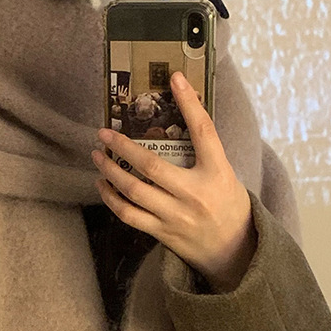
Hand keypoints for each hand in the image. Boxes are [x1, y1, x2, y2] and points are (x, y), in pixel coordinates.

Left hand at [91, 71, 256, 293]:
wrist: (234, 252)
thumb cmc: (228, 207)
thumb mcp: (225, 175)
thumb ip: (204, 154)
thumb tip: (177, 121)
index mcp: (217, 173)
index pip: (204, 132)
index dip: (189, 103)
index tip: (175, 78)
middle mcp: (195, 195)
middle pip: (151, 166)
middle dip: (123, 147)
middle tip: (103, 133)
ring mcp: (176, 216)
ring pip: (134, 192)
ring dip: (110, 172)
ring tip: (97, 157)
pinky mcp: (162, 233)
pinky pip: (129, 215)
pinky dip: (111, 199)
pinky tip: (102, 186)